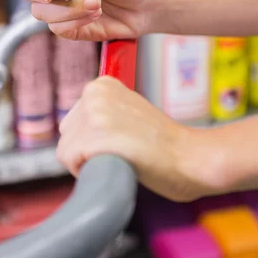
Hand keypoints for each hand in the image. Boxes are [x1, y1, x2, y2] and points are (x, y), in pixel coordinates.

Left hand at [57, 76, 224, 201]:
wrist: (192, 158)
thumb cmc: (164, 145)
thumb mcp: (128, 114)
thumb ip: (102, 116)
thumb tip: (73, 134)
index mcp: (101, 85)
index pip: (72, 123)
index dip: (91, 143)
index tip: (119, 145)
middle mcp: (94, 93)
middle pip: (66, 136)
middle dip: (87, 152)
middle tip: (121, 154)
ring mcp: (95, 112)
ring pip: (66, 151)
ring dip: (88, 164)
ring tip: (120, 160)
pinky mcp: (97, 134)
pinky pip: (70, 161)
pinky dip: (86, 173)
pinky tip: (114, 167)